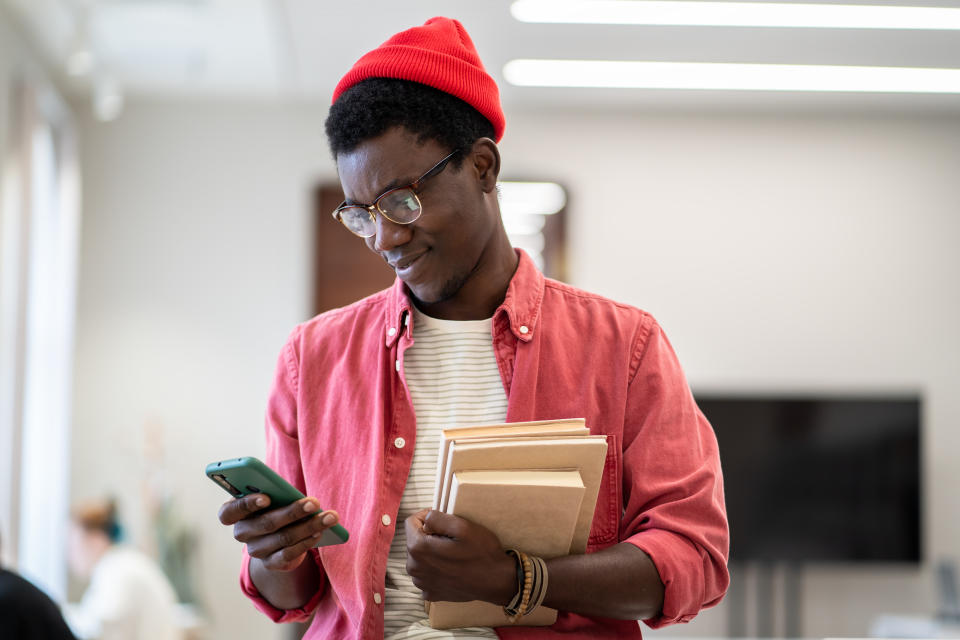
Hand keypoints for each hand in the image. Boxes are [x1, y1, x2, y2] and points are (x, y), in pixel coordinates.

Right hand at [218, 494, 339, 571]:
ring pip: (283, 538)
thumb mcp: (272, 495)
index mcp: (233, 512)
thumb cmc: (274, 504)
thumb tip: (294, 495)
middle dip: (293, 512)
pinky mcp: (271, 563)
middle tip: (314, 502)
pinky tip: (320, 532)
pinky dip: (307, 542)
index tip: (266, 498)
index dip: (246, 505)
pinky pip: (289, 554)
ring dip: (309, 526)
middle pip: (265, 524)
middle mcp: (242, 533)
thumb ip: (275, 492)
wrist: (277, 534)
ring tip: (329, 517)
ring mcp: (255, 550)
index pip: (229, 512)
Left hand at [405, 509, 515, 603]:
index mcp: (419, 549)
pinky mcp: (430, 593)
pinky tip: (451, 568)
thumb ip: (437, 518)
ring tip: (452, 554)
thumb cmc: (481, 552)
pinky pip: (426, 574)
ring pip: (419, 557)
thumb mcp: (462, 526)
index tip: (443, 521)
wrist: (496, 581)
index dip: (427, 517)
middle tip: (451, 539)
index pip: (410, 522)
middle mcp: (414, 568)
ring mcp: (421, 583)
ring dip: (432, 552)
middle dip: (429, 536)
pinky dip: (435, 569)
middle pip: (414, 540)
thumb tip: (426, 518)